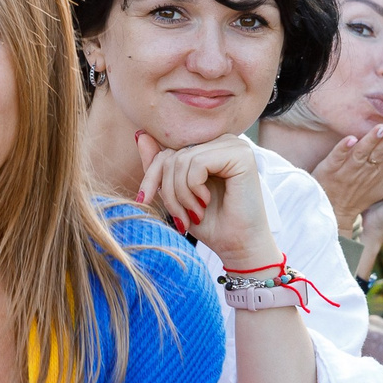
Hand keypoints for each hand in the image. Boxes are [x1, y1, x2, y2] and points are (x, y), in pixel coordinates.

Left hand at [135, 130, 277, 272]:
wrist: (238, 247)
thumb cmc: (211, 224)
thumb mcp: (176, 194)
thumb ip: (161, 167)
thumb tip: (141, 135)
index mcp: (210, 147)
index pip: (168, 151)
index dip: (151, 176)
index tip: (144, 200)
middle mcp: (223, 141)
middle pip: (173, 155)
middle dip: (168, 191)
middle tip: (181, 217)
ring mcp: (234, 145)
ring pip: (182, 160)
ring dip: (181, 194)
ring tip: (194, 213)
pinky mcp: (241, 155)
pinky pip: (198, 163)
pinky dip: (193, 188)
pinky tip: (205, 202)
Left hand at [309, 122, 382, 233]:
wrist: (333, 212)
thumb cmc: (359, 196)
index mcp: (378, 173)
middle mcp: (364, 171)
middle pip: (378, 152)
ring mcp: (346, 171)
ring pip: (361, 153)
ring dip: (370, 140)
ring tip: (381, 128)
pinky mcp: (329, 170)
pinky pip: (337, 157)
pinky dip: (343, 148)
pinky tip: (351, 139)